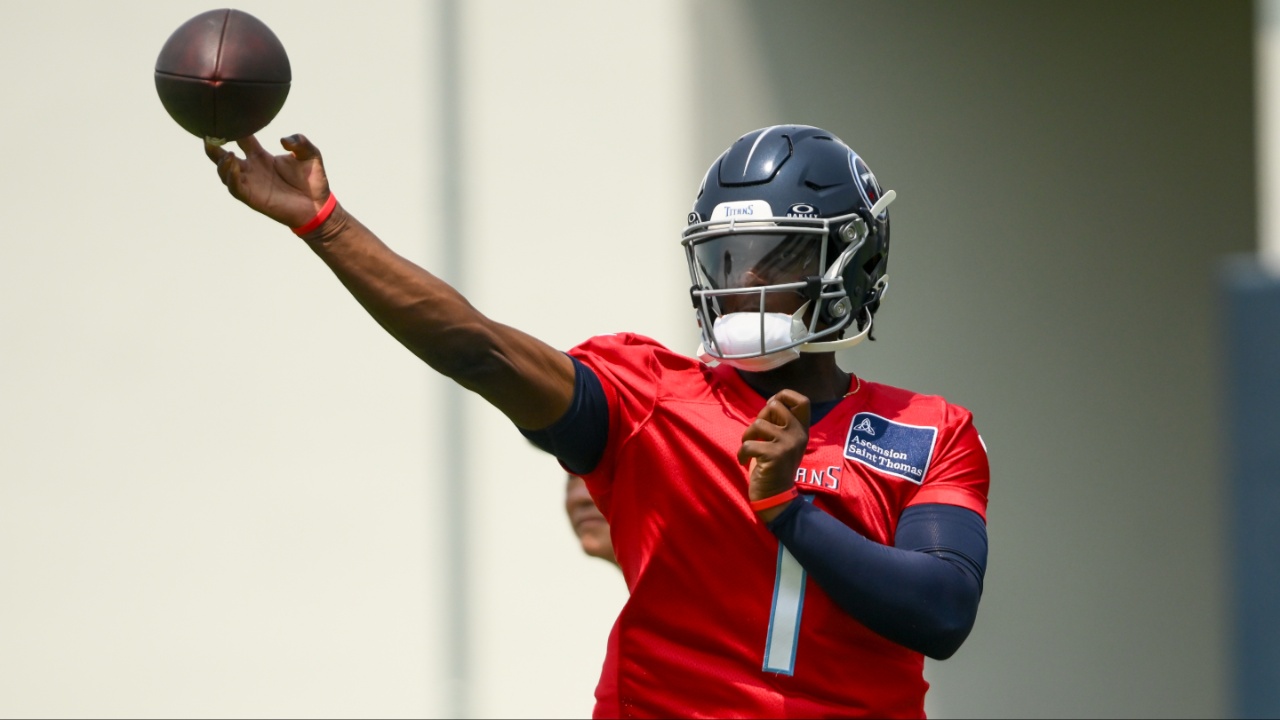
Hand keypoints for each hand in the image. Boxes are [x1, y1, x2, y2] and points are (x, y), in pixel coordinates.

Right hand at [204, 134, 331, 228]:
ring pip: (225, 172)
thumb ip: (300, 142)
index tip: (225, 115)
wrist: (319, 206)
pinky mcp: (253, 198)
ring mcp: (251, 183)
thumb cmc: (313, 180)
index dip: (233, 127)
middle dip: (213, 146)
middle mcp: (252, 168)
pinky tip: (233, 166)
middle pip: (224, 155)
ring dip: (221, 162)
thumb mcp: (310, 154)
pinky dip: (231, 177)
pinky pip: (236, 188)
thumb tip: (283, 140)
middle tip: (207, 134)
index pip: (241, 138)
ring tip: (225, 153)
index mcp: (260, 156)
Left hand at [738, 389, 810, 511]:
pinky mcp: (774, 454)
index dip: (784, 396)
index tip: (771, 406)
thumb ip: (781, 423)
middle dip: (759, 417)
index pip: (803, 401)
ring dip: (747, 436)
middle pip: (774, 405)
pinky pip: (748, 444)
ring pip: (758, 423)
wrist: (777, 497)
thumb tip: (771, 402)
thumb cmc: (775, 467)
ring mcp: (787, 444)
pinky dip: (741, 453)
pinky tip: (744, 462)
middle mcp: (798, 434)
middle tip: (757, 435)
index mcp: (802, 430)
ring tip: (748, 450)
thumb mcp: (784, 442)